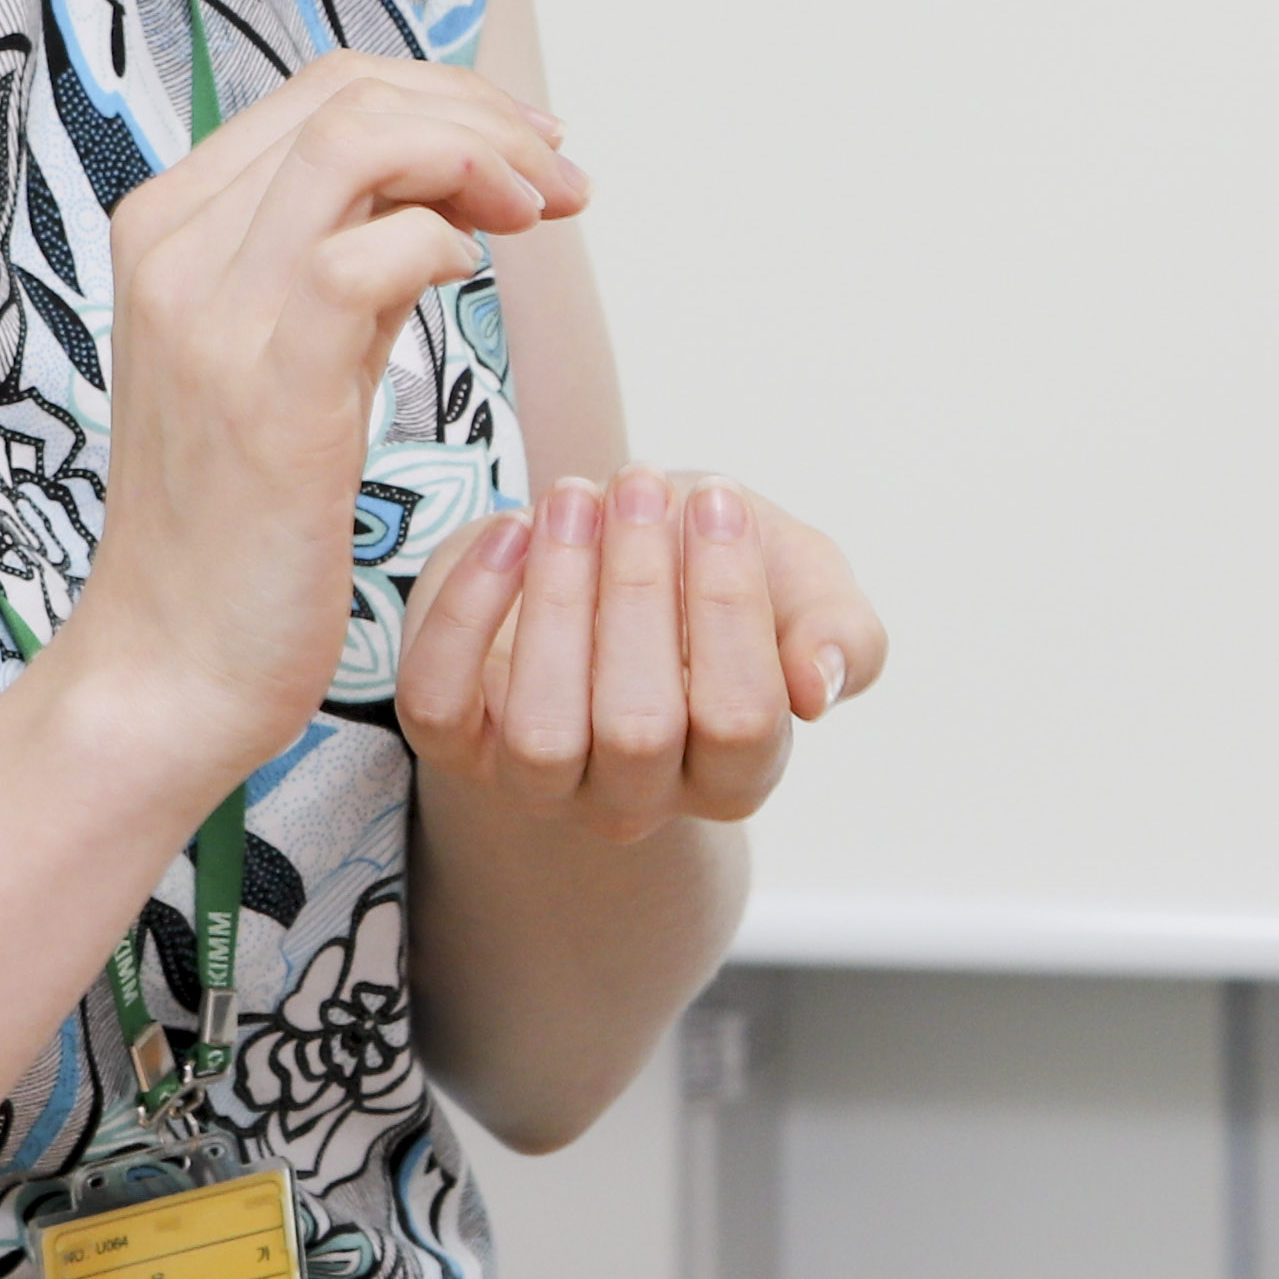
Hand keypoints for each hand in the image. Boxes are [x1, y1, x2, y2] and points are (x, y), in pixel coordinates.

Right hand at [57, 58, 588, 779]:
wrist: (172, 663)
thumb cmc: (239, 520)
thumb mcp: (289, 356)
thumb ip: (344, 261)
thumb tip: (444, 196)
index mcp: (171, 223)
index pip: (325, 89)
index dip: (449, 97)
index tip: (528, 154)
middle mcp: (175, 246)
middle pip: (349, 92)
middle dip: (482, 115)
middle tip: (558, 182)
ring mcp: (209, 312)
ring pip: (358, 142)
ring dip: (480, 160)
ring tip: (541, 215)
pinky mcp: (264, 388)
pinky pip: (366, 257)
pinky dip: (440, 244)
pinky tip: (470, 281)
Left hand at [395, 469, 887, 842]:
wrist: (611, 548)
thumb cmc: (712, 568)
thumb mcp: (800, 579)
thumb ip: (838, 630)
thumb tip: (819, 687)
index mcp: (738, 770)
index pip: (742, 720)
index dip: (729, 607)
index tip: (715, 501)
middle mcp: (640, 797)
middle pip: (641, 729)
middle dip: (637, 588)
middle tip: (637, 482)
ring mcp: (542, 783)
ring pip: (540, 734)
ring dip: (555, 600)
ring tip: (573, 499)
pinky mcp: (459, 742)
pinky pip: (439, 705)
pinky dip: (466, 615)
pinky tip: (509, 532)